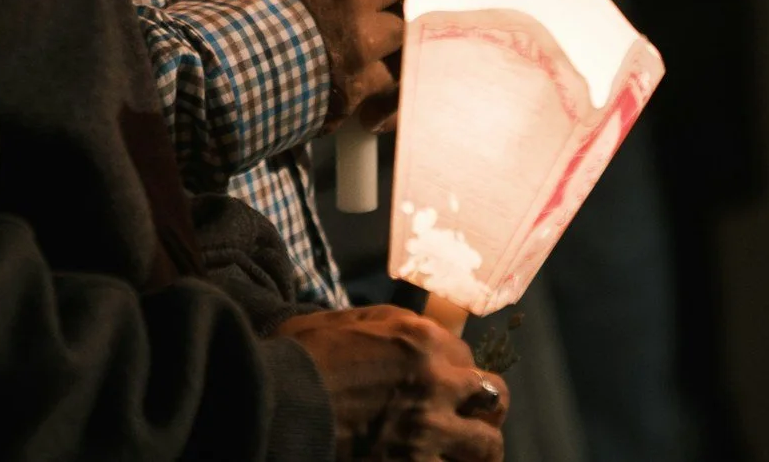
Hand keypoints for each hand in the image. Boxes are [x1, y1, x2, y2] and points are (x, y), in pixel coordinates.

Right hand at [241, 0, 415, 129]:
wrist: (203, 84)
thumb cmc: (227, 19)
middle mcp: (360, 40)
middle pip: (403, 22)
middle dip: (387, 15)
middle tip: (367, 13)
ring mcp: (353, 83)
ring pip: (395, 68)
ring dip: (382, 58)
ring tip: (361, 53)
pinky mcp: (339, 115)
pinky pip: (373, 102)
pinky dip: (369, 95)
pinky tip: (350, 86)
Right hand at [278, 306, 508, 460]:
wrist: (275, 407)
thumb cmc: (299, 359)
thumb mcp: (343, 321)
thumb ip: (387, 325)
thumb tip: (409, 330)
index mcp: (421, 340)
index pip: (467, 355)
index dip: (456, 370)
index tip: (446, 382)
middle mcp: (437, 383)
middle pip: (494, 396)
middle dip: (484, 408)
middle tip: (471, 419)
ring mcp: (429, 432)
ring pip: (487, 447)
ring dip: (479, 449)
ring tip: (468, 455)